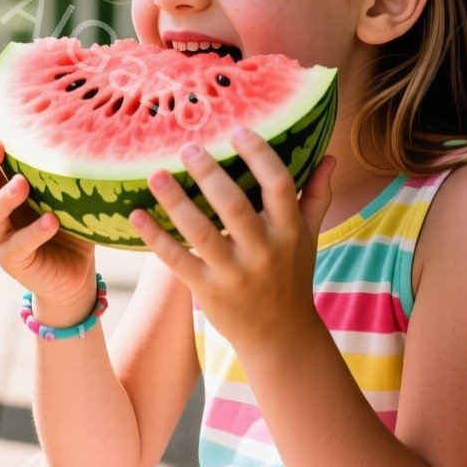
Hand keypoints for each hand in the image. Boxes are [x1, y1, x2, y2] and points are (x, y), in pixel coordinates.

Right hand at [0, 123, 97, 314]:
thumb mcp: (61, 192)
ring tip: (22, 184)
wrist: (73, 275)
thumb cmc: (69, 225)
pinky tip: (52, 221)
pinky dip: (35, 231)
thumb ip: (58, 169)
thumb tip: (80, 128)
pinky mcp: (14, 262)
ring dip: (4, 198)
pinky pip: (20, 245)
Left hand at [129, 127, 337, 354]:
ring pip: (201, 232)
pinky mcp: (208, 290)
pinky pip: (177, 260)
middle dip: (209, 174)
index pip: (279, 185)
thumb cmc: (292, 276)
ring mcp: (234, 273)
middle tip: (188, 147)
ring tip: (156, 173)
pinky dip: (155, 237)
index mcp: (289, 231)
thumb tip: (330, 157)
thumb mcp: (308, 236)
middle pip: (234, 206)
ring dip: (176, 201)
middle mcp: (263, 251)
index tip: (238, 130)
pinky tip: (136, 214)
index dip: (259, 155)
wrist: (281, 336)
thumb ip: (316, 196)